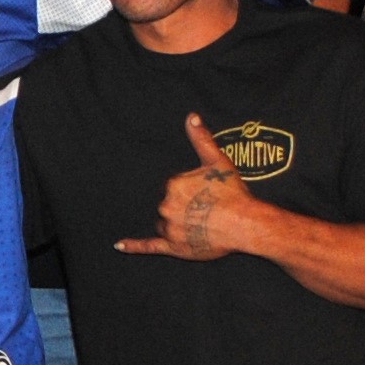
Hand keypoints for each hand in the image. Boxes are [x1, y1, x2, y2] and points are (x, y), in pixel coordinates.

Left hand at [116, 114, 265, 263]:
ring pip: (164, 224)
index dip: (190, 192)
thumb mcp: (216, 161)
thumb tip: (191, 117)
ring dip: (175, 224)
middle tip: (206, 210)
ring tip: (199, 224)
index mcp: (173, 185)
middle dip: (182, 207)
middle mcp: (166, 206)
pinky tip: (119, 245)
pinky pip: (149, 246)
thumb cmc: (232, 193)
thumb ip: (201, 138)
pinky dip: (134, 246)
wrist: (244, 223)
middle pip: (167, 206)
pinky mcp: (173, 247)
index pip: (173, 188)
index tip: (206, 195)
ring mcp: (169, 228)